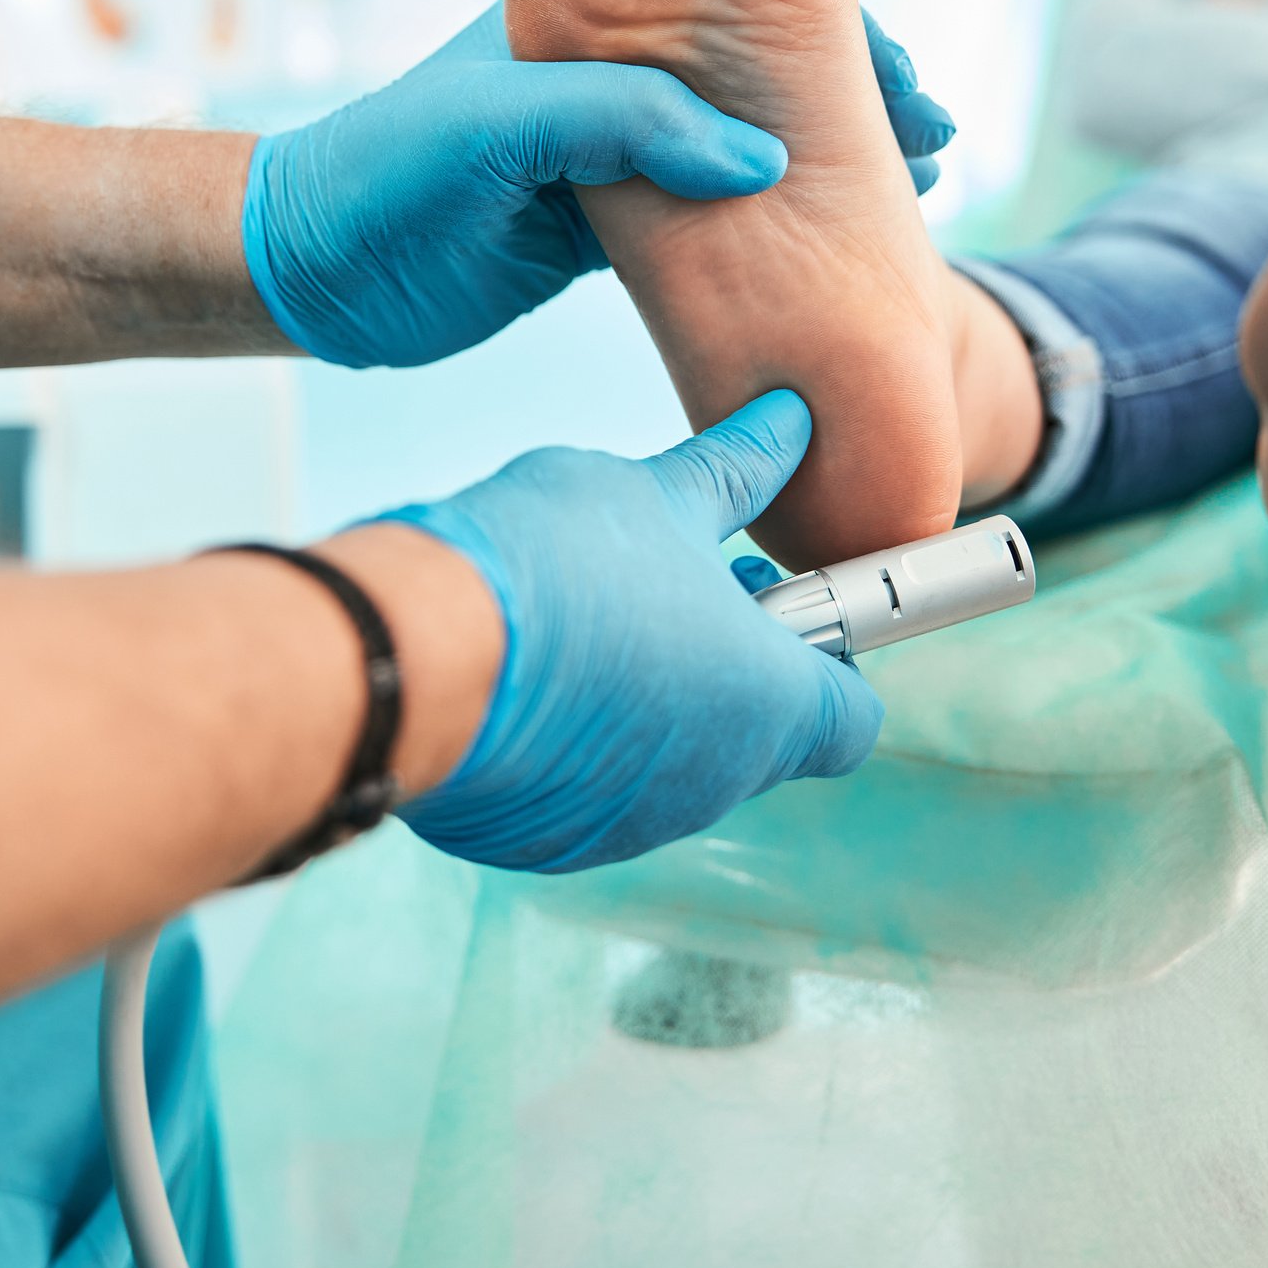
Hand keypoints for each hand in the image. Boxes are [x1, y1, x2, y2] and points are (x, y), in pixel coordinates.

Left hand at [243, 6, 952, 367]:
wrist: (305, 269)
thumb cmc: (381, 172)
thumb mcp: (498, 125)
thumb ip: (625, 123)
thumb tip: (761, 159)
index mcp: (590, 13)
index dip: (829, 32)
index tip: (905, 83)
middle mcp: (612, 72)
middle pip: (760, 68)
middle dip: (848, 96)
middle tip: (932, 145)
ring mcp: (611, 152)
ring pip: (745, 146)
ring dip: (822, 165)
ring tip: (907, 197)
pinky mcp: (602, 227)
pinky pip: (712, 217)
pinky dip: (774, 227)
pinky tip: (828, 253)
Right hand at [388, 390, 884, 871]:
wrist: (416, 654)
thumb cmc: (555, 567)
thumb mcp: (656, 495)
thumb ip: (735, 473)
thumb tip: (789, 423)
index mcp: (768, 707)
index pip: (851, 717)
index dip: (828, 656)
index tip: (779, 600)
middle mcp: (712, 787)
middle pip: (754, 733)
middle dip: (724, 658)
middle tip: (670, 581)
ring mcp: (626, 828)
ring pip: (665, 763)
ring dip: (647, 699)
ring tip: (584, 616)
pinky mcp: (544, 844)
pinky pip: (583, 792)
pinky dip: (571, 742)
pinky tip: (523, 672)